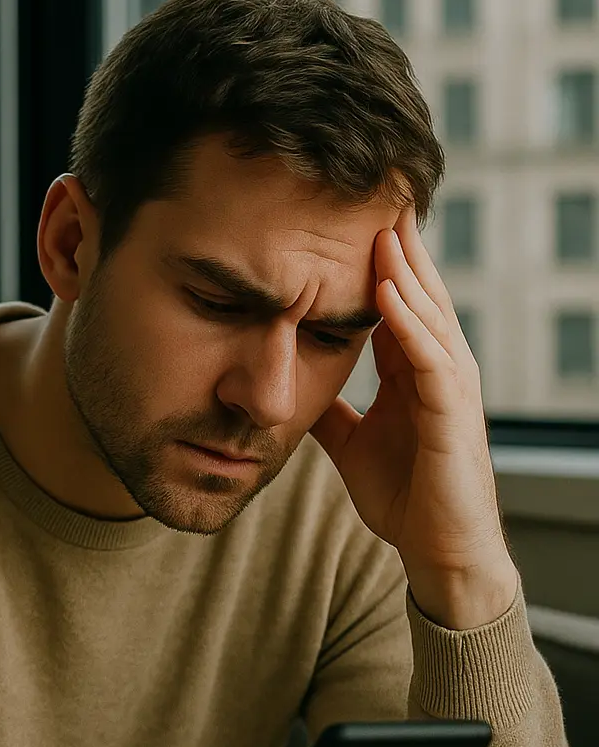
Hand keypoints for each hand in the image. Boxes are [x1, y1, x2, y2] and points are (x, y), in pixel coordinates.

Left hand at [309, 207, 516, 620]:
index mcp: (414, 372)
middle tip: (377, 194)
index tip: (350, 221)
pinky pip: (431, 358)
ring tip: (380, 227)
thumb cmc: (404, 497)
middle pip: (419, 295)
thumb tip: (292, 385)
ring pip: (429, 315)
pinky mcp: (454, 416)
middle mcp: (438, 370)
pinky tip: (388, 292)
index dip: (376, 263)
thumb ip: (329, 409)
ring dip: (404, 270)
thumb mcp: (351, 443)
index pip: (396, 304)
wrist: (437, 551)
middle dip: (399, 248)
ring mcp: (451, 389)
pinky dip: (409, 323)